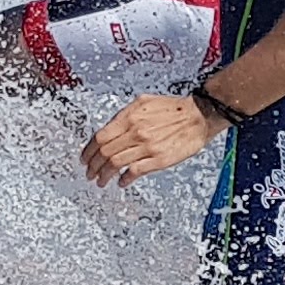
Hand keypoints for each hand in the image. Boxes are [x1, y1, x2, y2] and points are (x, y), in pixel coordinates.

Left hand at [83, 89, 223, 185]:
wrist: (199, 115)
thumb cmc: (174, 108)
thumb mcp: (144, 102)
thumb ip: (125, 115)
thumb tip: (110, 128)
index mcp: (130, 117)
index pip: (100, 137)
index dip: (89, 150)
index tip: (85, 158)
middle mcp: (136, 132)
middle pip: (105, 152)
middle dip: (93, 165)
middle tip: (90, 172)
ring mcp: (147, 147)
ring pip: (116, 164)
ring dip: (104, 175)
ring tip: (101, 181)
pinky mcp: (159, 159)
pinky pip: (135, 172)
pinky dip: (125, 179)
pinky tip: (122, 182)